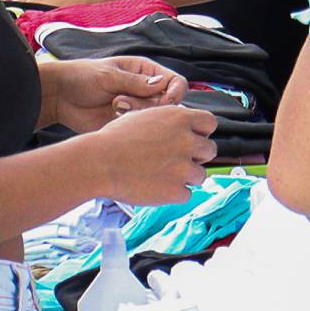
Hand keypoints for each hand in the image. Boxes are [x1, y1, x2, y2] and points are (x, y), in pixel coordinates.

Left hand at [45, 55, 188, 134]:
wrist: (60, 97)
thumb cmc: (82, 77)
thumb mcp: (109, 76)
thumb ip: (135, 82)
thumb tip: (163, 85)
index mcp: (145, 72)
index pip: (175, 82)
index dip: (175, 92)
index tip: (166, 100)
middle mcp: (145, 91)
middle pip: (169, 104)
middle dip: (152, 106)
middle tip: (126, 103)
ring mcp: (137, 109)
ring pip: (155, 119)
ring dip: (138, 114)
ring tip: (115, 106)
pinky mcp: (127, 124)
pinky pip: (139, 129)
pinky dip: (129, 125)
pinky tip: (112, 116)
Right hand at [94, 103, 218, 205]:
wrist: (99, 163)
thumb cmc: (114, 139)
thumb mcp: (143, 116)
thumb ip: (168, 121)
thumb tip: (182, 126)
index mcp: (179, 118)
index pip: (210, 123)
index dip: (201, 132)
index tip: (191, 138)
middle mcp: (186, 141)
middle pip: (210, 150)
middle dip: (196, 156)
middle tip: (176, 160)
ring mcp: (184, 167)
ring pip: (201, 175)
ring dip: (186, 176)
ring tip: (161, 175)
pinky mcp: (177, 191)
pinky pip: (186, 194)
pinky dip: (174, 193)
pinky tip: (155, 186)